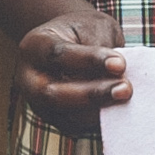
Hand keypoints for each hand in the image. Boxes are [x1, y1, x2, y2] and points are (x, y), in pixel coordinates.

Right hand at [16, 8, 126, 135]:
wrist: (69, 44)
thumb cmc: (82, 32)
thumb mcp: (91, 26)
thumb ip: (100, 45)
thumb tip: (116, 73)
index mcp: (34, 46)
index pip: (58, 55)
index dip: (89, 61)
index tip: (119, 64)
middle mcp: (29, 78)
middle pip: (53, 94)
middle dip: (91, 95)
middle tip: (125, 89)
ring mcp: (38, 103)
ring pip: (65, 116)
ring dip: (99, 111)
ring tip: (125, 97)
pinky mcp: (55, 120)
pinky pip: (76, 127)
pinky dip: (99, 121)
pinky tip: (119, 110)